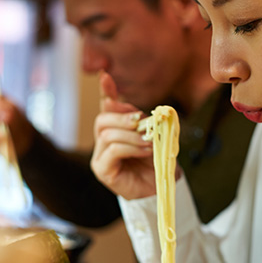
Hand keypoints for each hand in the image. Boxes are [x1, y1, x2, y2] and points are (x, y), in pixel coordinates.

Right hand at [91, 72, 156, 199]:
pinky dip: (130, 147)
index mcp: (116, 129)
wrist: (160, 187)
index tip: (105, 75)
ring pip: (107, 134)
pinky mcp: (102, 170)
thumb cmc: (156, 162)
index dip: (106, 91)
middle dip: (121, 117)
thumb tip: (143, 113)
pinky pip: (112, 150)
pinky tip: (144, 150)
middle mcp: (103, 141)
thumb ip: (147, 124)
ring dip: (131, 134)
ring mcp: (100, 156)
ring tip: (148, 141)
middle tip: (140, 120)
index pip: (107, 107)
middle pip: (102, 119)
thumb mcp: (155, 137)